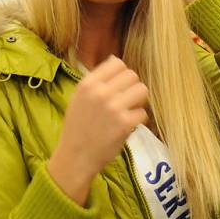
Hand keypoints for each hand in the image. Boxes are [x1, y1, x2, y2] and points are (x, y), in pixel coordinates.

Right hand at [48, 56, 147, 204]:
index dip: (121, 74)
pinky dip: (138, 119)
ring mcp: (114, 107)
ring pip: (142, 90)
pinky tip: (128, 125)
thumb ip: (96, 81)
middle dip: (132, 87)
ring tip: (129, 111)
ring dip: (138, 101)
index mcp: (88, 84)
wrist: (76, 156)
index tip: (119, 86)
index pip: (117, 63)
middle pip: (132, 75)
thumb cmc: (78, 127)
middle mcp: (100, 92)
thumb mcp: (78, 98)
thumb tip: (116, 62)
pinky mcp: (125, 123)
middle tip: (126, 100)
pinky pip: (143, 112)